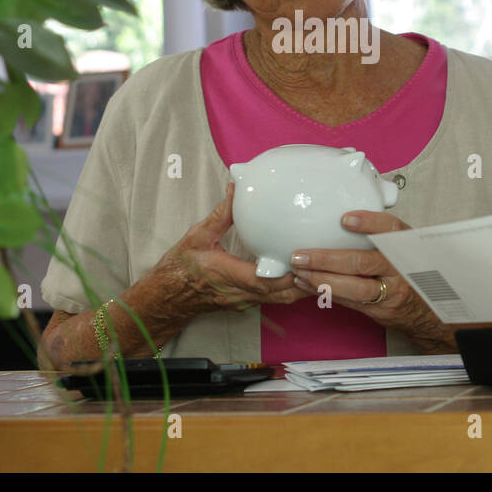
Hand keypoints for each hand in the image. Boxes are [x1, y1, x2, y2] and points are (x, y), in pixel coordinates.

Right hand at [154, 183, 307, 313]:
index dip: (288, 273)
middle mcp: (241, 293)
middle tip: (324, 260)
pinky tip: (301, 273)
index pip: (265, 280)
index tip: (305, 258)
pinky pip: (275, 299)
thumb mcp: (198, 235)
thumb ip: (221, 214)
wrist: (166, 295)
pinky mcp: (247, 302)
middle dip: (305, 281)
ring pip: (282, 300)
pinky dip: (291, 289)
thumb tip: (236, 188)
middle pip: (282, 294)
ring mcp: (246, 301)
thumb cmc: (180, 268)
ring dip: (301, 287)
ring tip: (320, 267)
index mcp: (229, 275)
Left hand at [288, 210, 454, 351]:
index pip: (391, 230)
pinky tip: (306, 284)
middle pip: (363, 262)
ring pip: (355, 287)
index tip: (345, 219)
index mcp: (406, 245)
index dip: (369, 223)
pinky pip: (350, 301)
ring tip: (300, 272)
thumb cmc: (407, 269)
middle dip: (328, 258)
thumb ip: (381, 233)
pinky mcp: (380, 309)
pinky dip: (326, 292)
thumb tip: (340, 218)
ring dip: (322, 280)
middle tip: (301, 255)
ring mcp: (391, 291)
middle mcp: (400, 268)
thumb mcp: (403, 245)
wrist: (426, 308)